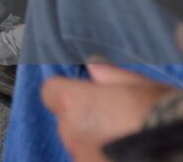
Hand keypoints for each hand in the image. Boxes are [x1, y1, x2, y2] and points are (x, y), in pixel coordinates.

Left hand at [42, 65, 177, 161]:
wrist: (182, 153)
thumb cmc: (162, 114)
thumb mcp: (141, 86)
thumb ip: (111, 76)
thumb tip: (94, 67)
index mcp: (74, 103)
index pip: (50, 92)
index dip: (68, 92)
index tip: (89, 94)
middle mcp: (70, 133)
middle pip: (67, 122)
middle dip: (86, 120)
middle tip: (117, 121)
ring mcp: (81, 159)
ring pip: (81, 146)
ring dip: (96, 143)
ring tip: (128, 142)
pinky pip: (93, 161)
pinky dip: (105, 159)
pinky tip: (130, 156)